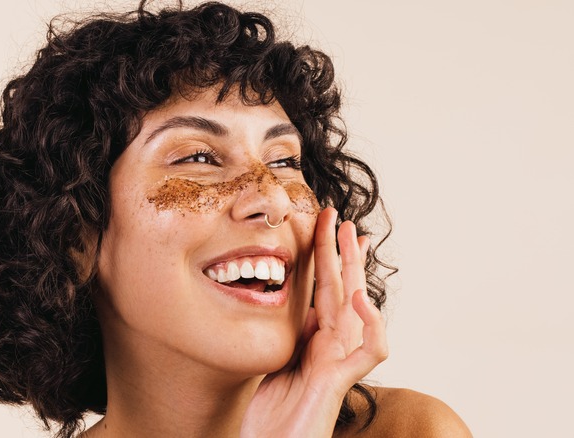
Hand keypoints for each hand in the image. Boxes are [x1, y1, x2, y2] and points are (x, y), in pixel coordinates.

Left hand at [241, 207, 387, 436]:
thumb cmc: (273, 416)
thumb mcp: (279, 362)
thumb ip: (295, 336)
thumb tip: (303, 307)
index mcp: (314, 339)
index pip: (324, 290)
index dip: (327, 258)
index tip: (328, 227)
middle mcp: (331, 346)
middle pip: (341, 289)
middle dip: (341, 251)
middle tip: (339, 216)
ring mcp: (339, 361)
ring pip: (357, 307)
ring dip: (356, 270)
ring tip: (352, 237)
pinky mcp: (342, 380)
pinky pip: (370, 349)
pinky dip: (372, 322)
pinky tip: (360, 297)